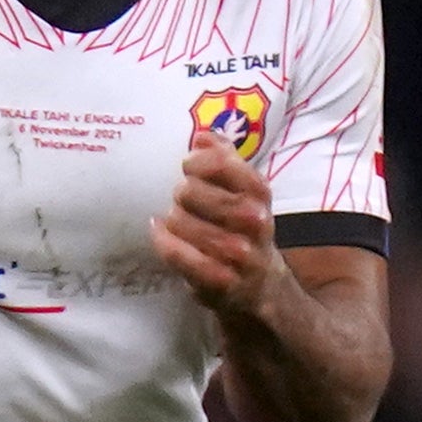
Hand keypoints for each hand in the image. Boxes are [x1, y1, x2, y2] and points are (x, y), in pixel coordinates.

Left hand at [149, 136, 283, 314]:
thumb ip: (225, 161)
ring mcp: (238, 252)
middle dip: (181, 194)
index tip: (188, 166)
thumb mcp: (244, 193)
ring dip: (172, 220)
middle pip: (192, 192)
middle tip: (183, 200)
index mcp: (258, 192)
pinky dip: (164, 242)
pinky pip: (179, 254)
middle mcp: (253, 220)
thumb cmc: (243, 230)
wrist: (261, 286)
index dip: (196, 162)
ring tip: (176, 221)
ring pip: (181, 223)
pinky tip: (159, 233)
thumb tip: (202, 135)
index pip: (220, 163)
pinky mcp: (220, 280)